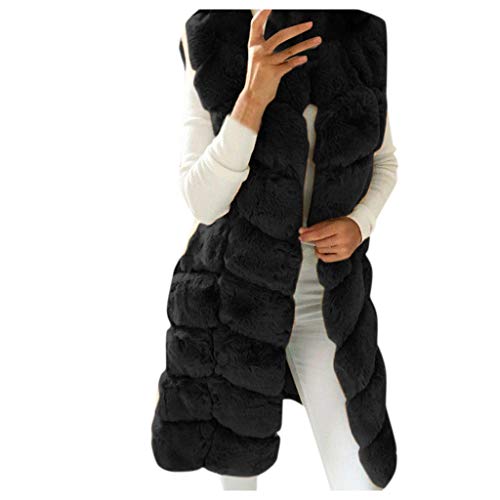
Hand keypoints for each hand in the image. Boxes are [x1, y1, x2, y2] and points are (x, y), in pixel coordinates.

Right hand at [231, 9, 321, 131]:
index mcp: (253, 46)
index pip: (256, 25)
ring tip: (317, 40)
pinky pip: (290, 64)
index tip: (270, 5)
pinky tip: (305, 58)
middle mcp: (259, 52)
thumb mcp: (257, 60)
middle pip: (281, 35)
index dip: (262, 14)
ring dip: (306, 45)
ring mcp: (267, 62)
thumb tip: (281, 39)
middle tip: (310, 24)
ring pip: (290, 50)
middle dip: (297, 29)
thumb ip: (267, 49)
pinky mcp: (274, 73)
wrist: (253, 97)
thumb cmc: (257, 78)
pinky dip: (298, 60)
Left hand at [298, 217, 362, 262]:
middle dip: (313, 241)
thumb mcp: (329, 222)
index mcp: (339, 227)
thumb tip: (302, 231)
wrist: (358, 229)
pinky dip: (321, 254)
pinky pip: (326, 259)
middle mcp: (343, 239)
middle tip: (313, 237)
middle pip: (319, 243)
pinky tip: (322, 249)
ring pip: (322, 250)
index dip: (308, 236)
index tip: (301, 237)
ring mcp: (344, 248)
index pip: (319, 234)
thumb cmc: (343, 225)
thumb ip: (315, 228)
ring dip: (318, 246)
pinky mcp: (344, 256)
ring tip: (322, 241)